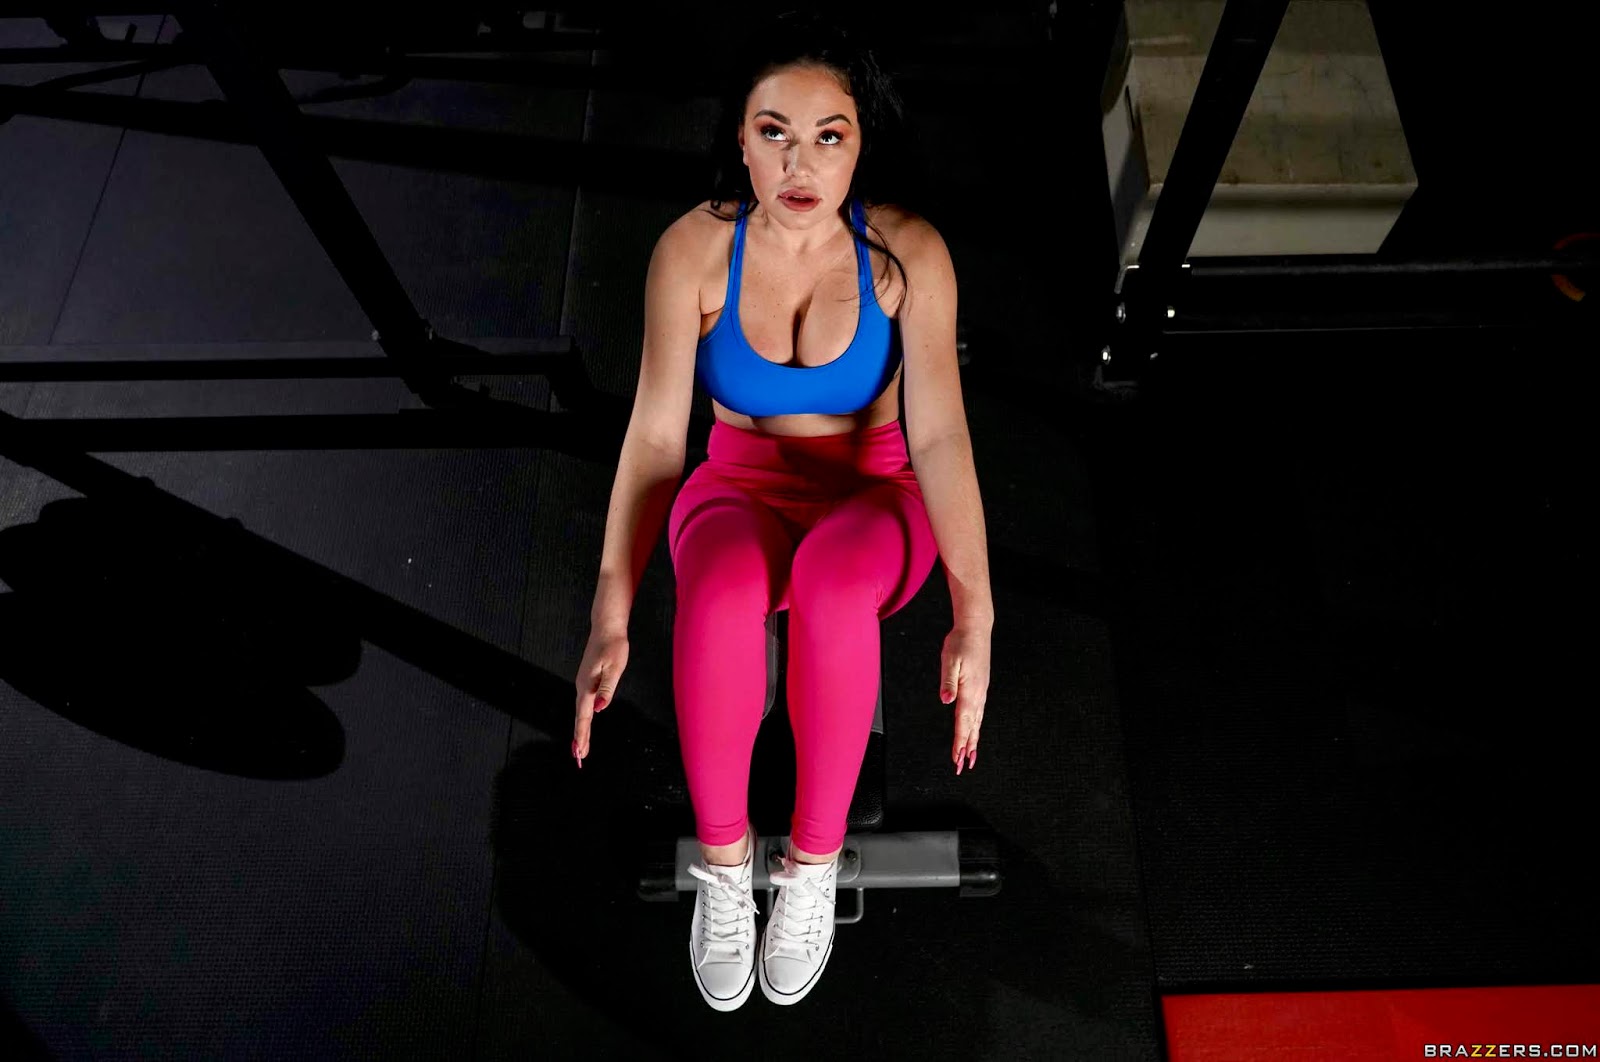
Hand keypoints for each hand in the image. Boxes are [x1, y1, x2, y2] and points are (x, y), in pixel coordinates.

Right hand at [573, 625, 628, 767]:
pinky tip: (585, 723)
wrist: (606, 627)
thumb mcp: (614, 668)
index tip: (579, 754)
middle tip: (579, 759)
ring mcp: (582, 683)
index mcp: (587, 686)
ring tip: (581, 748)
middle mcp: (581, 686)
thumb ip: (606, 689)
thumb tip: (599, 709)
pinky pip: (583, 704)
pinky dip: (583, 718)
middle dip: (579, 739)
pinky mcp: (586, 680)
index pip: (584, 717)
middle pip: (580, 718)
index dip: (582, 737)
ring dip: (581, 730)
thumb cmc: (613, 646)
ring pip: (581, 712)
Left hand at [940, 623, 990, 774]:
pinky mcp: (981, 687)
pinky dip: (976, 726)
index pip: (963, 722)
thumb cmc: (961, 643)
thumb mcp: (949, 660)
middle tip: (963, 767)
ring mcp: (981, 691)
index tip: (957, 758)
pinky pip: (979, 713)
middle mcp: (978, 694)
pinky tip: (974, 731)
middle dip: (967, 748)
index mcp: (969, 690)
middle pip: (972, 727)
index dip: (959, 741)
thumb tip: (946, 699)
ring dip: (973, 740)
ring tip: (971, 757)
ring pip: (977, 722)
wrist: (977, 629)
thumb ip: (948, 681)